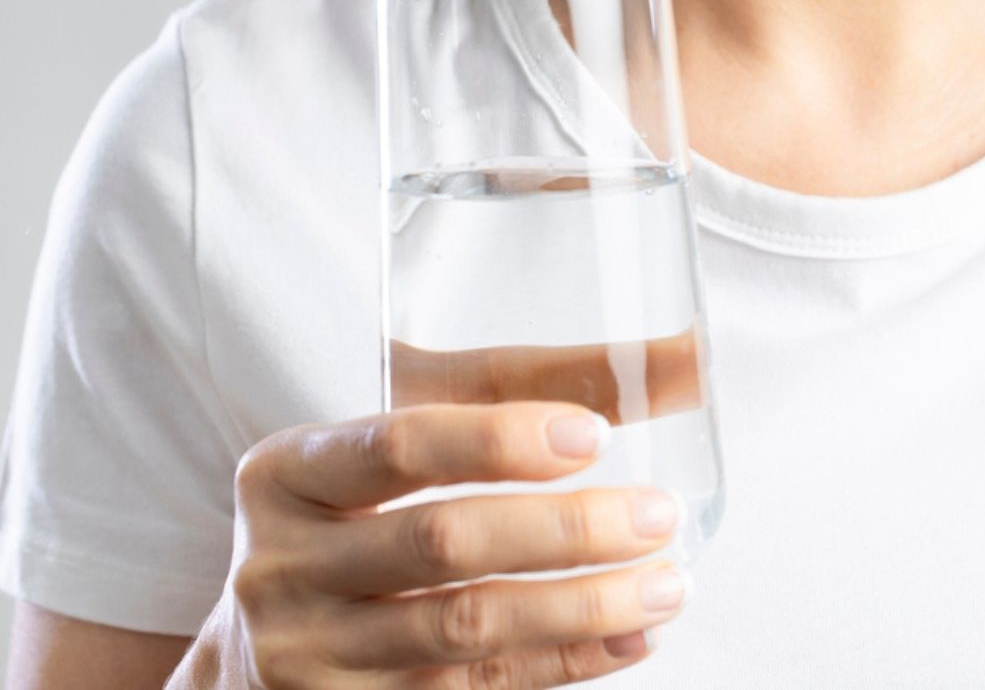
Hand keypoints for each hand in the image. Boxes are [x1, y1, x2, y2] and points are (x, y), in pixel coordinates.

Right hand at [211, 398, 690, 687]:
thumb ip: (534, 388)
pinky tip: (630, 636)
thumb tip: (690, 359)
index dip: (498, 439)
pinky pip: (477, 689)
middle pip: (442, 542)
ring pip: (467, 629)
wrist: (263, 637)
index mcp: (289, 473)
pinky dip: (566, 662)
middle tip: (658, 514)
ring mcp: (310, 655)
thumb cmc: (362, 501)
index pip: (398, 445)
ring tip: (668, 584)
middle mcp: (283, 567)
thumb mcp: (411, 429)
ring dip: (583, 607)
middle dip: (566, 530)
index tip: (592, 435)